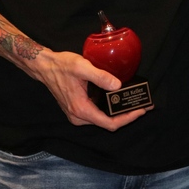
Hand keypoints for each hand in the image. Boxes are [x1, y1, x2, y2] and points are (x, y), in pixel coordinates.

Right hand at [31, 49, 148, 131]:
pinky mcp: (77, 109)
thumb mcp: (82, 67)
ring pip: (103, 119)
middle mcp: (79, 117)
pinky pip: (97, 114)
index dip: (128, 119)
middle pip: (108, 123)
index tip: (141, 111)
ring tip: (134, 102)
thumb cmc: (62, 66)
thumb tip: (118, 85)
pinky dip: (109, 109)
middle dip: (127, 116)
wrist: (45, 66)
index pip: (109, 123)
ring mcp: (77, 114)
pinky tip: (118, 99)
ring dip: (119, 113)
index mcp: (81, 109)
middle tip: (143, 105)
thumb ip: (100, 76)